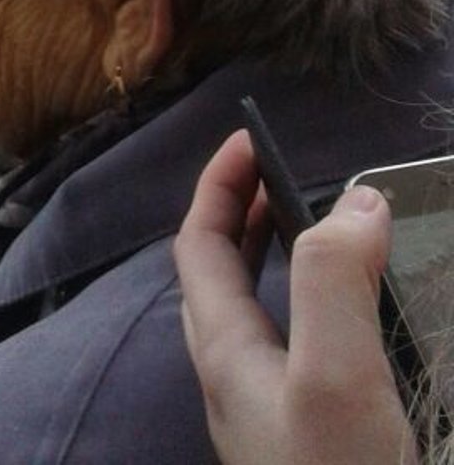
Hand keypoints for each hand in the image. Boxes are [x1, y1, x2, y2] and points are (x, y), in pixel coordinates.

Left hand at [174, 129, 417, 464]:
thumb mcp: (336, 378)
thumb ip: (334, 281)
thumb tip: (354, 199)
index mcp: (226, 358)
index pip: (198, 247)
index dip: (219, 185)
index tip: (250, 136)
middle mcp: (240, 391)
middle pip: (224, 282)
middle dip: (250, 218)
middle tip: (291, 175)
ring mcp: (274, 430)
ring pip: (266, 327)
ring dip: (289, 271)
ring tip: (337, 241)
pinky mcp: (314, 456)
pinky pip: (305, 369)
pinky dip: (327, 326)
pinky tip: (370, 336)